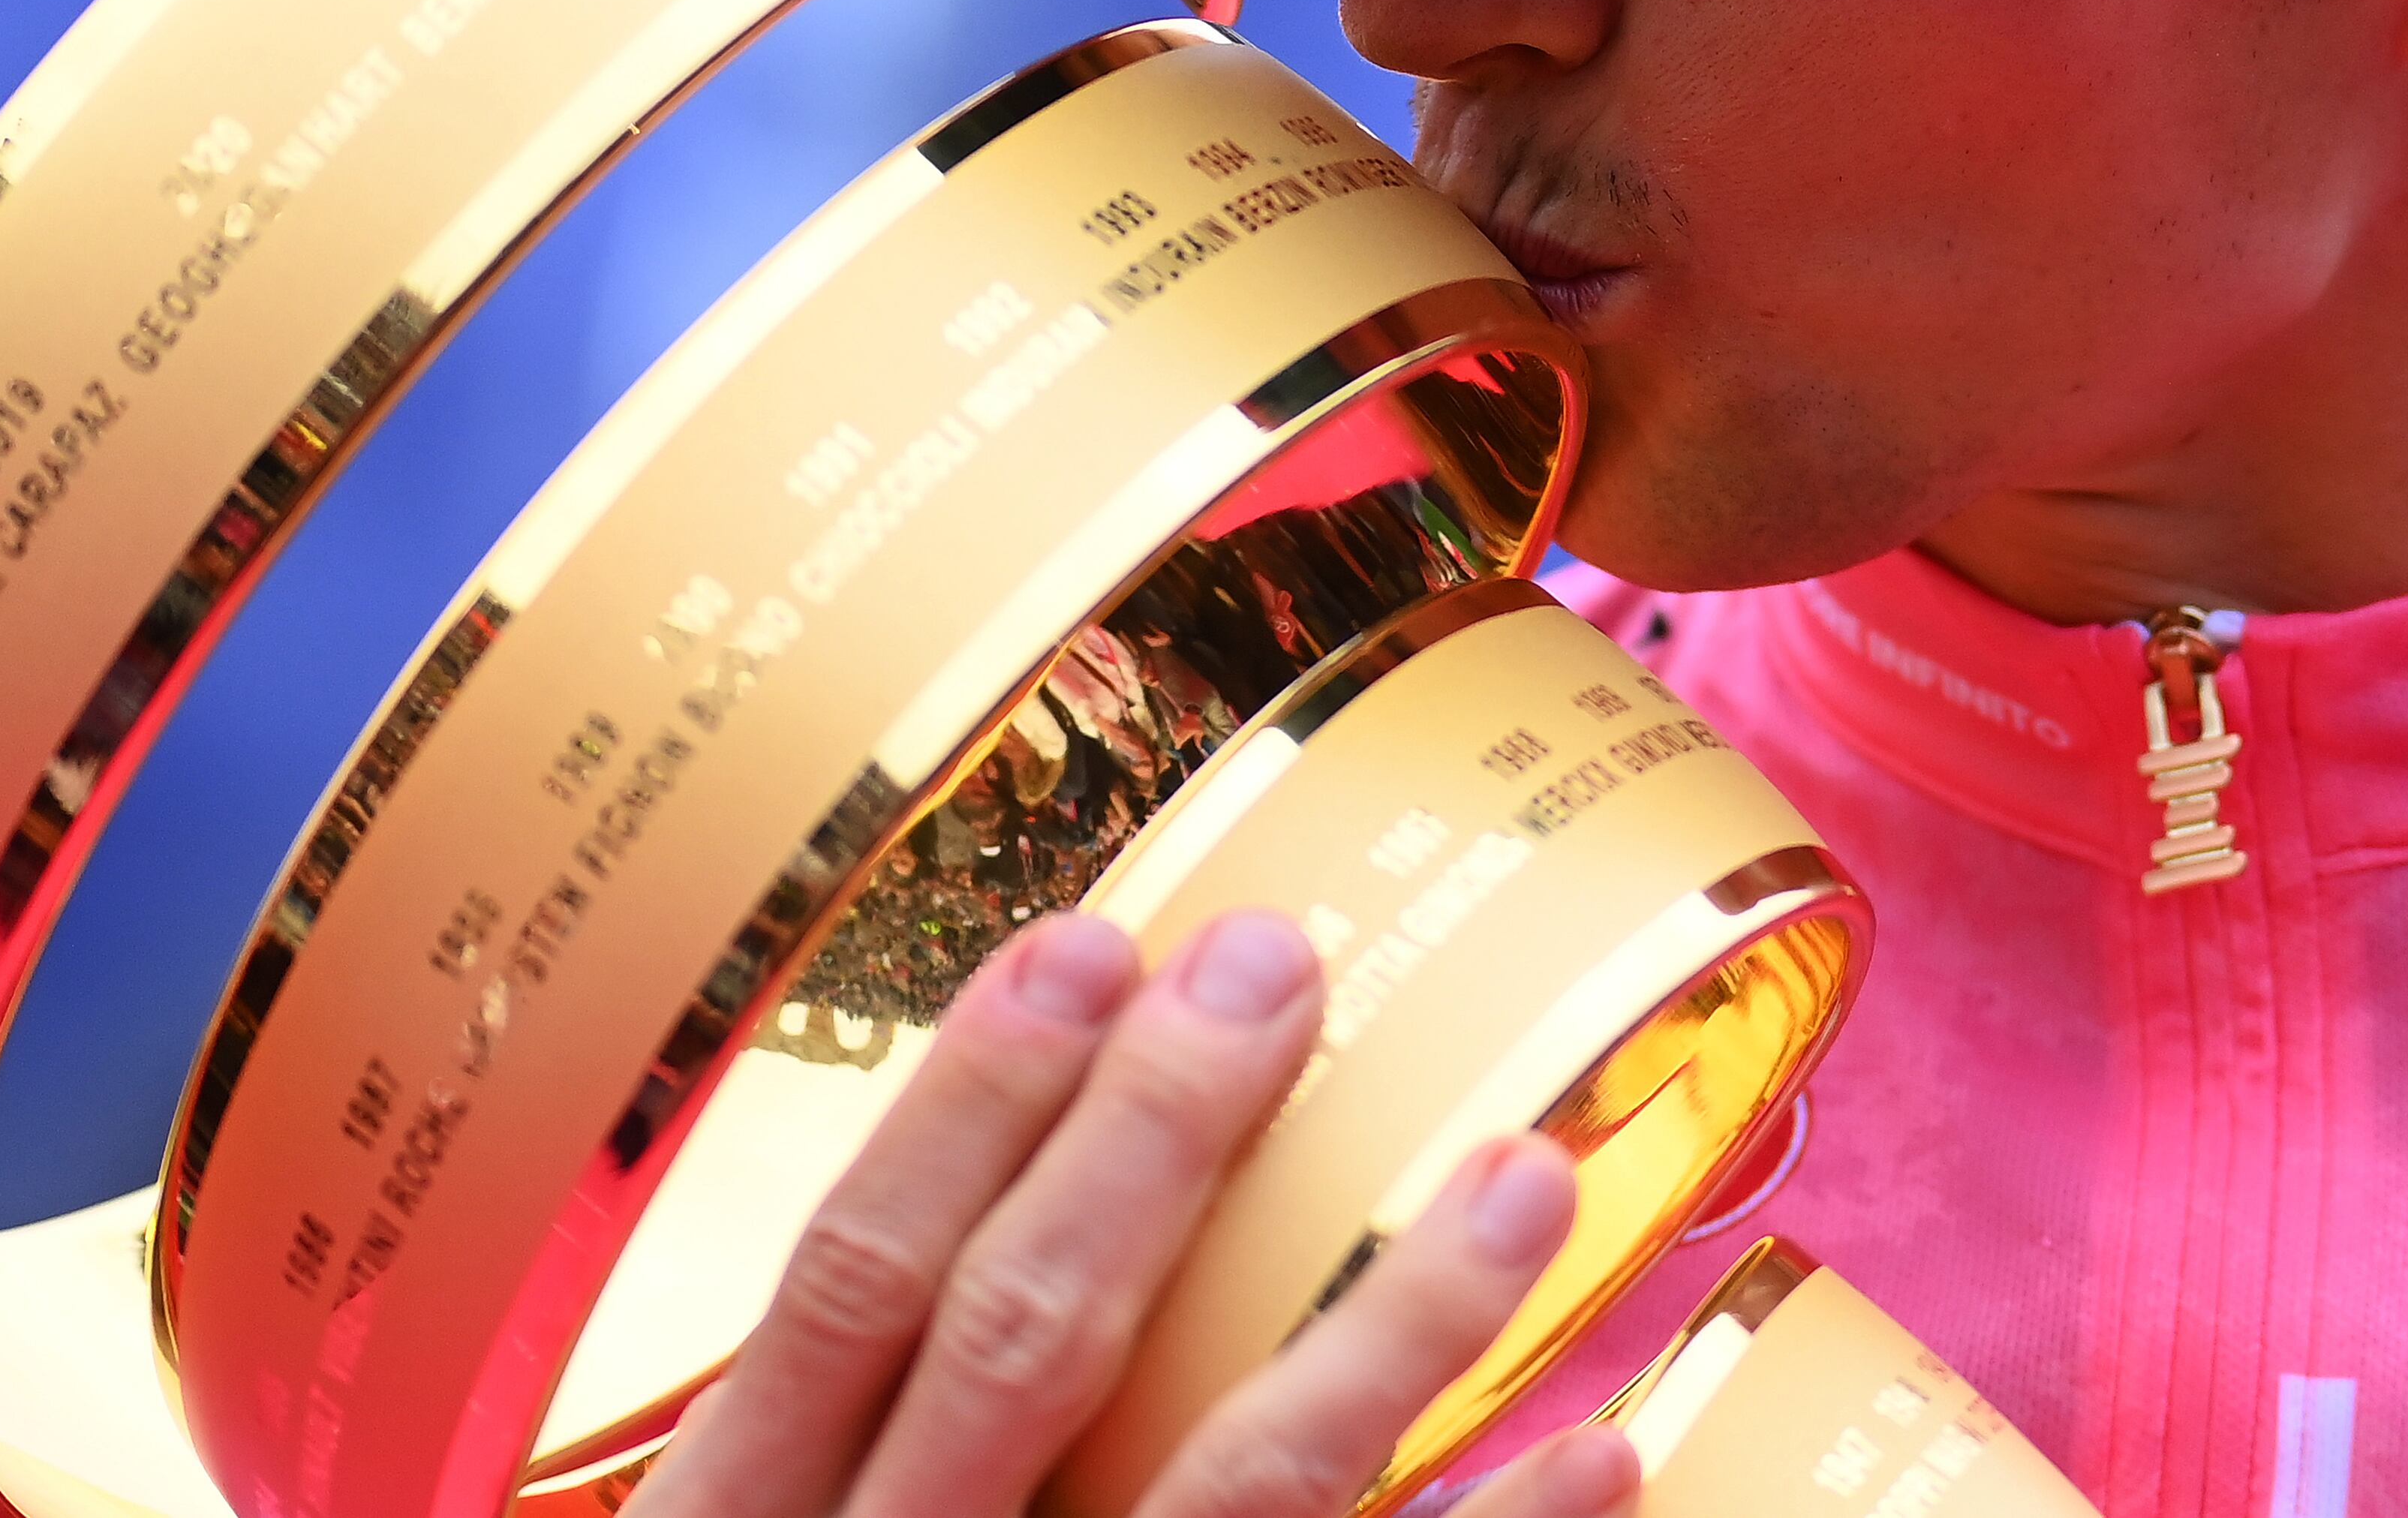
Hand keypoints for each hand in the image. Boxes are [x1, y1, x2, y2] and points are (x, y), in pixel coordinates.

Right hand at [627, 906, 1643, 1517]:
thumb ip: (803, 1463)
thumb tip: (946, 1235)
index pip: (854, 1289)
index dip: (967, 1107)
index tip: (1089, 945)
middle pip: (1023, 1346)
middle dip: (1157, 1143)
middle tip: (1281, 969)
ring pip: (1225, 1503)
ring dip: (1386, 1330)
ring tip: (1524, 1178)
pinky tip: (1604, 1451)